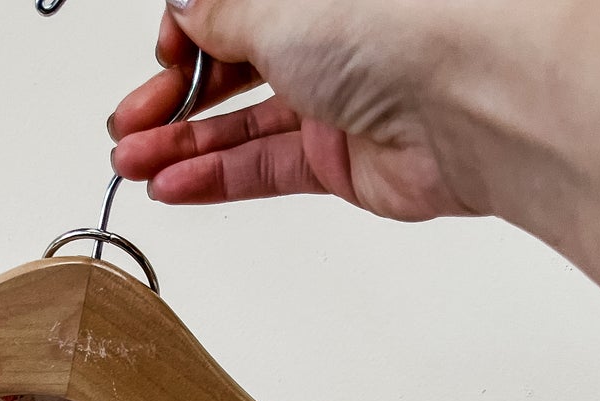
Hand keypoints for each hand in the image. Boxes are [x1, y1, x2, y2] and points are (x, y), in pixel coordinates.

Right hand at [108, 4, 476, 222]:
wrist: (471, 99)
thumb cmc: (400, 24)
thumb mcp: (275, 6)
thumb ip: (221, 16)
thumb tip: (188, 10)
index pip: (231, 6)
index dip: (187, 28)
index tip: (160, 52)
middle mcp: (327, 32)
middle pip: (231, 66)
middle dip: (171, 95)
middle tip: (128, 120)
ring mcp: (335, 97)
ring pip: (241, 123)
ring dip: (181, 143)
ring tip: (131, 161)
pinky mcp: (341, 159)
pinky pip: (264, 167)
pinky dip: (215, 178)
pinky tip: (171, 184)